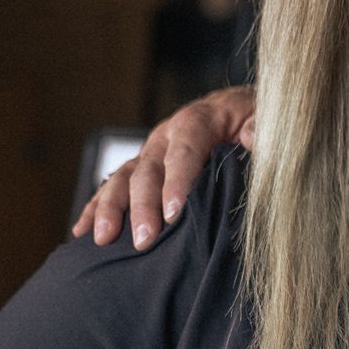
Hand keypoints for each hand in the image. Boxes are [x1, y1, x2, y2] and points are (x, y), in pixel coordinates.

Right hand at [71, 86, 257, 248]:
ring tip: (104, 239)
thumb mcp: (266, 117)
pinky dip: (96, 207)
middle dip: (143, 206)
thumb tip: (252, 139)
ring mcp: (151, 151)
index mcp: (197, 121)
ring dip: (111, 209)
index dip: (177, 183)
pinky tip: (83, 231)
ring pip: (123, 178)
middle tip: (145, 240)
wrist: (242, 108)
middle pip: (148, 170)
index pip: (184, 152)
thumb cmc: (256, 119)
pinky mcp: (143, 166)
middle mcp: (166, 135)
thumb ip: (261, 129)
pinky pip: (113, 185)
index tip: (173, 214)